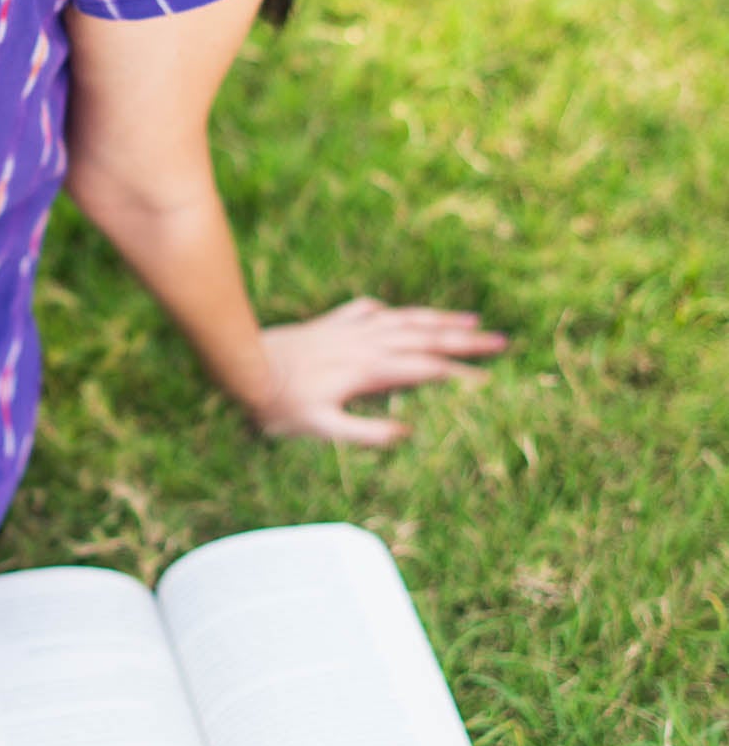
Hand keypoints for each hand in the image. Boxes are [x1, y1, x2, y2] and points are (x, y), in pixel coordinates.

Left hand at [250, 297, 508, 446]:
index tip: (492, 379)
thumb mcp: (320, 429)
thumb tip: (407, 436)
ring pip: (404, 319)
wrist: (242, 368)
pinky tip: (397, 313)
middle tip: (502, 340)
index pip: (426, 368)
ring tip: (472, 318)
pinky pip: (369, 310)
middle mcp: (365, 343)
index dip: (460, 373)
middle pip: (425, 337)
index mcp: (369, 369)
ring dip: (439, 319)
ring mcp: (349, 329)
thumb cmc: (280, 406)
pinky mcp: (330, 323)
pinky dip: (390, 311)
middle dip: (466, 339)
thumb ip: (364, 433)